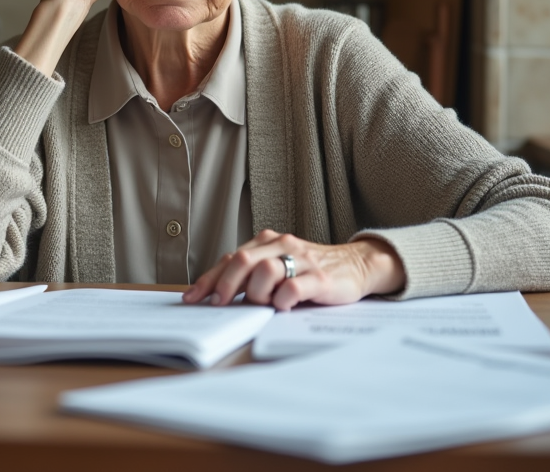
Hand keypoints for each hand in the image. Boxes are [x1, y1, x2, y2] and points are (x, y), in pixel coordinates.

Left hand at [182, 230, 405, 310]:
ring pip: (265, 270)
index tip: (192, 298)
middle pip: (242, 259)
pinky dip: (281, 299)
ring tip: (264, 303)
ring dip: (256, 292)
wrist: (357, 265)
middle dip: (224, 285)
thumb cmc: (311, 270)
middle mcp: (283, 245)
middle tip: (219, 304)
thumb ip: (253, 275)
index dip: (208, 279)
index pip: (231, 258)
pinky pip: (293, 286)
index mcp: (268, 242)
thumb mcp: (279, 266)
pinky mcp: (321, 278)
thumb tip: (218, 294)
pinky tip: (282, 306)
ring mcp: (303, 260)